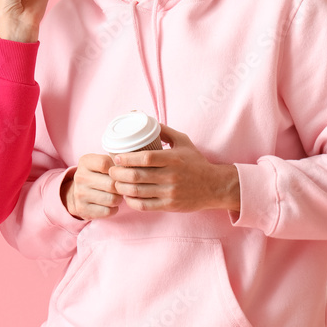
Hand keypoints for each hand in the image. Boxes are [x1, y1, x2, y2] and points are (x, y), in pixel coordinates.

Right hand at [61, 152, 123, 219]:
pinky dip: (113, 209)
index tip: (118, 173)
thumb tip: (130, 169)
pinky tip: (109, 204)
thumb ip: (114, 162)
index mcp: (85, 162)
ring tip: (115, 196)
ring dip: (118, 199)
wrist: (79, 193)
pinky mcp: (83, 209)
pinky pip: (108, 211)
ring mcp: (80, 194)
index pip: (105, 163)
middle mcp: (80, 177)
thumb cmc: (97, 175)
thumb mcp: (101, 163)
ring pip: (112, 199)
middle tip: (120, 187)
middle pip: (111, 184)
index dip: (117, 169)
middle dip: (120, 187)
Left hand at [107, 124, 240, 212]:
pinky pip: (145, 205)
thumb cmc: (196, 163)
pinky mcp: (170, 206)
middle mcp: (171, 176)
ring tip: (116, 183)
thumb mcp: (184, 142)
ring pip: (138, 192)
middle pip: (137, 176)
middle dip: (118, 174)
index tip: (116, 157)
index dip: (127, 158)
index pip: (145, 158)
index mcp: (172, 159)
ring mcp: (170, 192)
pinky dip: (132, 201)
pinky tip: (127, 196)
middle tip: (111, 171)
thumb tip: (147, 121)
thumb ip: (165, 131)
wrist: (215, 186)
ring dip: (122, 187)